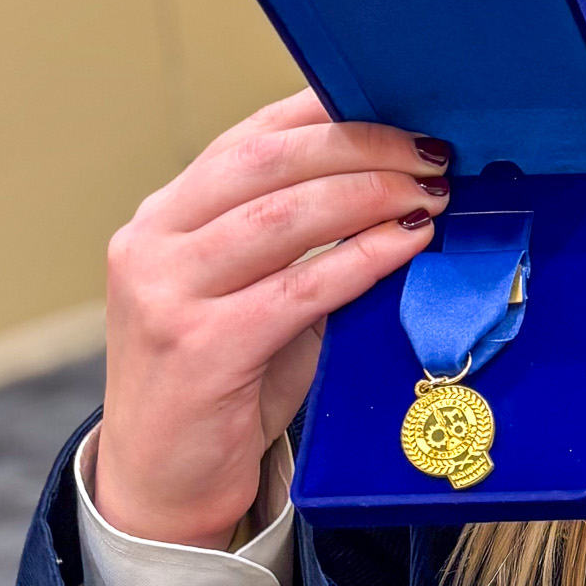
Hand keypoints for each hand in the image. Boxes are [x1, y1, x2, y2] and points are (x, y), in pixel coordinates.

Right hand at [92, 90, 452, 546]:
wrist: (167, 479)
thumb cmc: (230, 372)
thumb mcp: (257, 284)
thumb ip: (304, 230)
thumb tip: (404, 171)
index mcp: (167, 213)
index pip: (254, 136)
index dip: (333, 112)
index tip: (404, 106)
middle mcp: (153, 242)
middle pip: (269, 162)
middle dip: (362, 146)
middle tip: (432, 153)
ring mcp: (166, 294)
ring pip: (283, 217)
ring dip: (371, 195)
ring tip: (430, 194)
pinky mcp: (201, 349)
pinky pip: (300, 287)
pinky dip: (364, 258)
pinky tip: (410, 243)